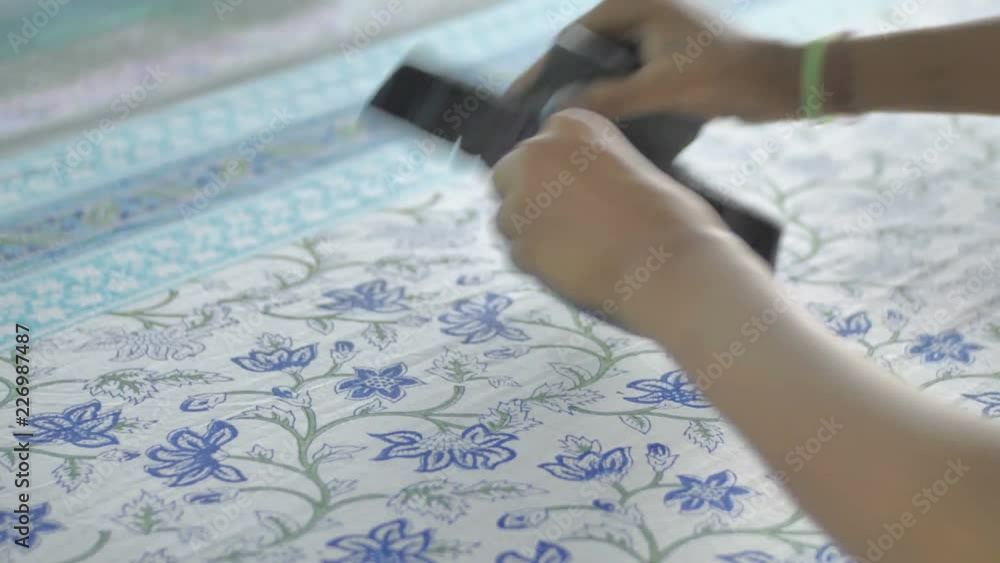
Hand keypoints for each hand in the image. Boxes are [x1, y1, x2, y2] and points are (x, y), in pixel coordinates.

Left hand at [492, 108, 751, 336]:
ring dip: (531, 234)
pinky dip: (539, 265)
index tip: (573, 195)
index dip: (551, 175)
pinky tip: (574, 269)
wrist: (668, 264)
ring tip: (575, 250)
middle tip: (565, 224)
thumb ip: (590, 169)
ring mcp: (522, 200)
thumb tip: (573, 191)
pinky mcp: (519, 245)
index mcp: (570, 124)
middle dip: (529, 198)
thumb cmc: (668, 216)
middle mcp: (536, 153)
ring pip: (508, 219)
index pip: (537, 147)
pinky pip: (518, 255)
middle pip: (508, 176)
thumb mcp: (629, 165)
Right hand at [508, 0, 800, 121]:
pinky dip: (612, 99)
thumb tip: (564, 111)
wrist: (777, 84)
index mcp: (639, 6)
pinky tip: (599, 125)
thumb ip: (612, 96)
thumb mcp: (662, 87)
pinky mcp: (669, 60)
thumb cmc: (725, 75)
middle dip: (562, 83)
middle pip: (587, 52)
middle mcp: (644, 15)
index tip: (521, 95)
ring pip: (606, 68)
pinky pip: (627, 79)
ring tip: (559, 123)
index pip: (575, 35)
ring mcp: (657, 38)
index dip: (545, 66)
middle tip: (534, 114)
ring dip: (587, 93)